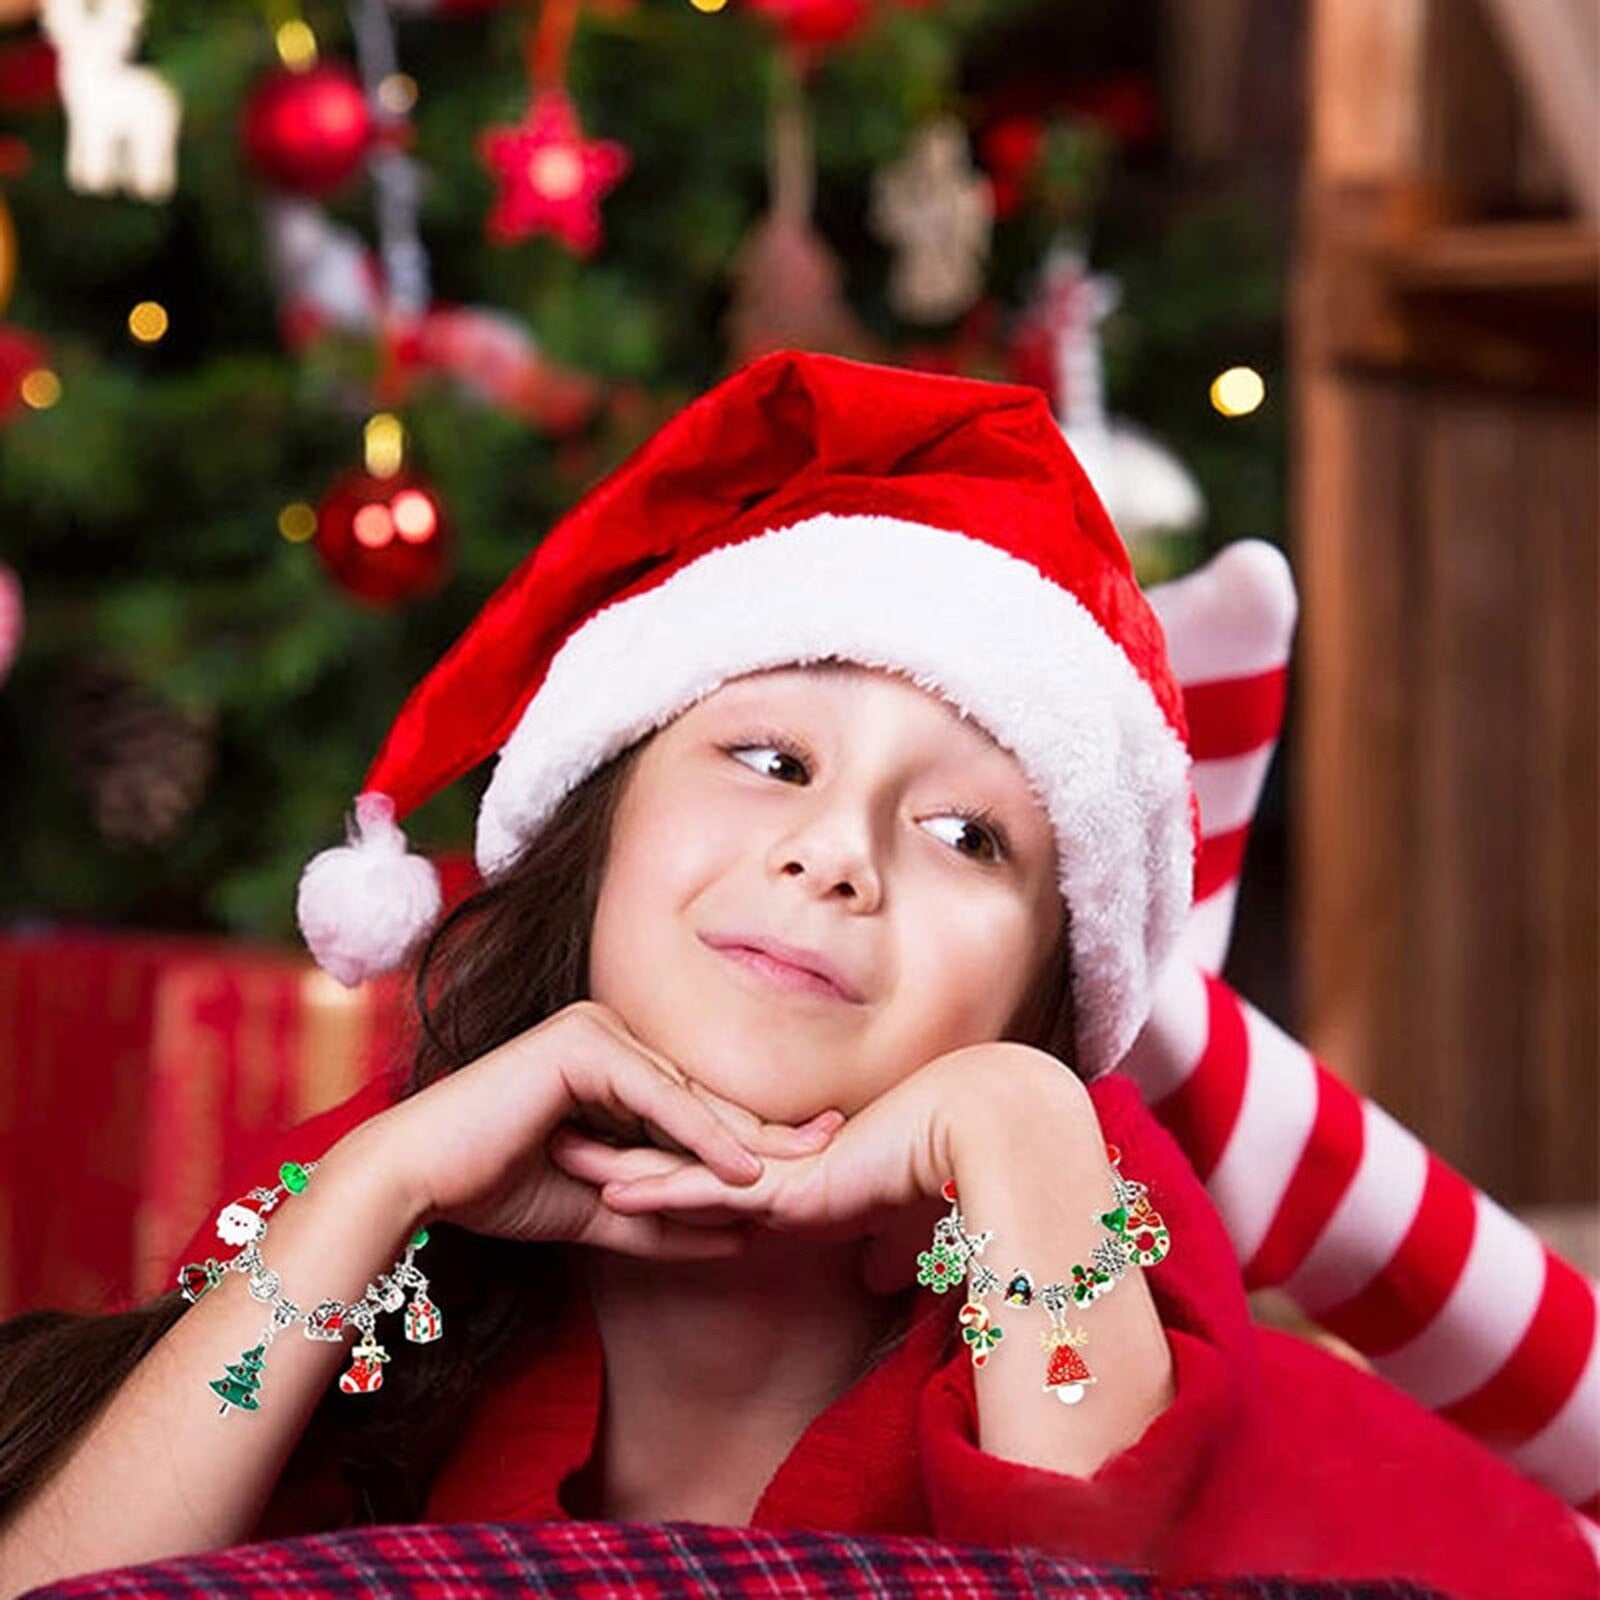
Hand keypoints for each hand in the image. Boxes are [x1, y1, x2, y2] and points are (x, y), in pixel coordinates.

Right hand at [342, 1000, 842, 1263]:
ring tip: (807, 1167)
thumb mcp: (598, 1207)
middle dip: (770, 1129)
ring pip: (686, 1096)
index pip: (694, 1105)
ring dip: (746, 1137)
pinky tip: (745, 1170)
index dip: (753, 1136)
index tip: (811, 1159)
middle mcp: (607, 1034)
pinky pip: (658, 1096)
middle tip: (836, 1148)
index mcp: (611, 1062)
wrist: (418, 1181)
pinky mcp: (581, 1043)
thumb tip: (737, 1236)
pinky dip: (702, 1135)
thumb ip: (661, 1216)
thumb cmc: (495, 1187)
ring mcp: (594, 1030)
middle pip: (702, 1095)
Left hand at [548, 1040, 1090, 1290]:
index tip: (609, 1161)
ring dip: (622, 1167)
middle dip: (620, 1150)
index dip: (659, 1165)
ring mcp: (777, 1170)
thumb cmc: (945, 1173)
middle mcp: (773, 1167)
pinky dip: (664, 1192)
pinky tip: (617, 1193)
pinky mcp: (789, 1181)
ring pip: (683, 1166)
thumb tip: (880, 1272)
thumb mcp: (902, 1226)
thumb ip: (882, 1247)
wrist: (973, 1132)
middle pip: (681, 1158)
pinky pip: (713, 1188)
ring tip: (565, 1158)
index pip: (710, 1174)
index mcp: (788, 1176)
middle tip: (561, 1141)